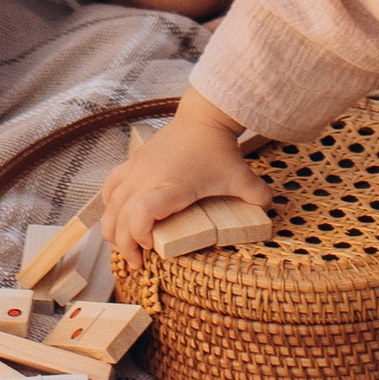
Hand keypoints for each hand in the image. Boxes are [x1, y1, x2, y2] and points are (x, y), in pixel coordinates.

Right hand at [101, 100, 268, 271]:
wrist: (202, 118)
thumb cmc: (219, 149)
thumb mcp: (241, 176)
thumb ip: (256, 196)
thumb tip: (268, 210)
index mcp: (172, 185)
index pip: (140, 211)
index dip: (138, 234)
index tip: (151, 247)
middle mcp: (148, 178)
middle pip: (119, 216)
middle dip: (124, 245)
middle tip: (139, 262)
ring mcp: (137, 170)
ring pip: (110, 206)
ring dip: (113, 230)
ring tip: (127, 246)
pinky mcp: (132, 163)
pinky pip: (110, 188)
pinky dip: (110, 207)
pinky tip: (117, 217)